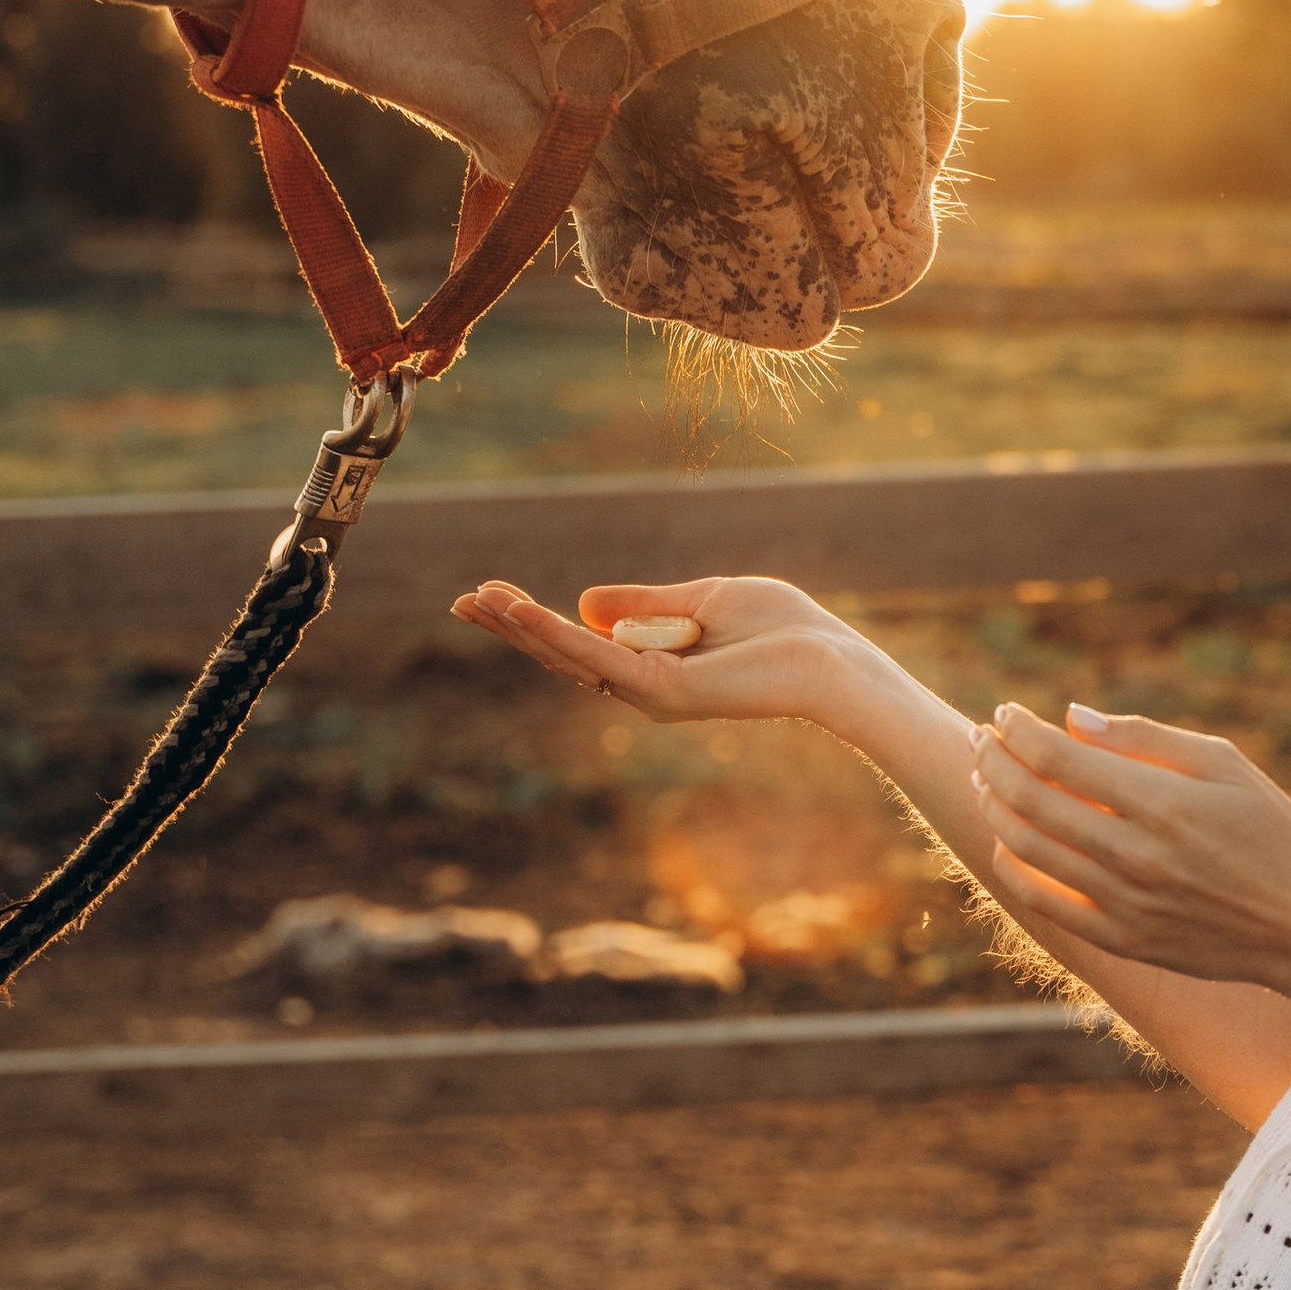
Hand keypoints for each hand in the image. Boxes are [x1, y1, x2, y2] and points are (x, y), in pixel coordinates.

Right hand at [450, 574, 873, 733]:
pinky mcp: (663, 694)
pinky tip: (523, 614)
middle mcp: (643, 686)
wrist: (828, 660)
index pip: (579, 643)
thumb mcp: (703, 599)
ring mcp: (650, 694)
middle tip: (462, 601)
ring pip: (571, 658)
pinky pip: (599, 660)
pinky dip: (557, 635)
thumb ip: (645, 603)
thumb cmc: (783, 630)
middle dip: (512, 627)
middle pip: (562, 655)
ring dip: (522, 629)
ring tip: (477, 601)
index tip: (492, 595)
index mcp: (652, 664)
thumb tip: (586, 601)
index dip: (533, 621)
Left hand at [969, 699, 1290, 1009]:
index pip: (1060, 759)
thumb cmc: (1270, 830)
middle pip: (1033, 801)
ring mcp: (1126, 903)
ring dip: (995, 810)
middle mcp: (1136, 855)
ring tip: (986, 782)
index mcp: (1162, 802)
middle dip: (994, 763)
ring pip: (1030, 850)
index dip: (1020, 732)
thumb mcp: (1223, 764)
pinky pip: (1047, 903)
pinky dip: (1015, 868)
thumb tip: (1073, 717)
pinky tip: (1007, 843)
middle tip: (980, 740)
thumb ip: (1144, 738)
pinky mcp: (1125, 940)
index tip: (1005, 714)